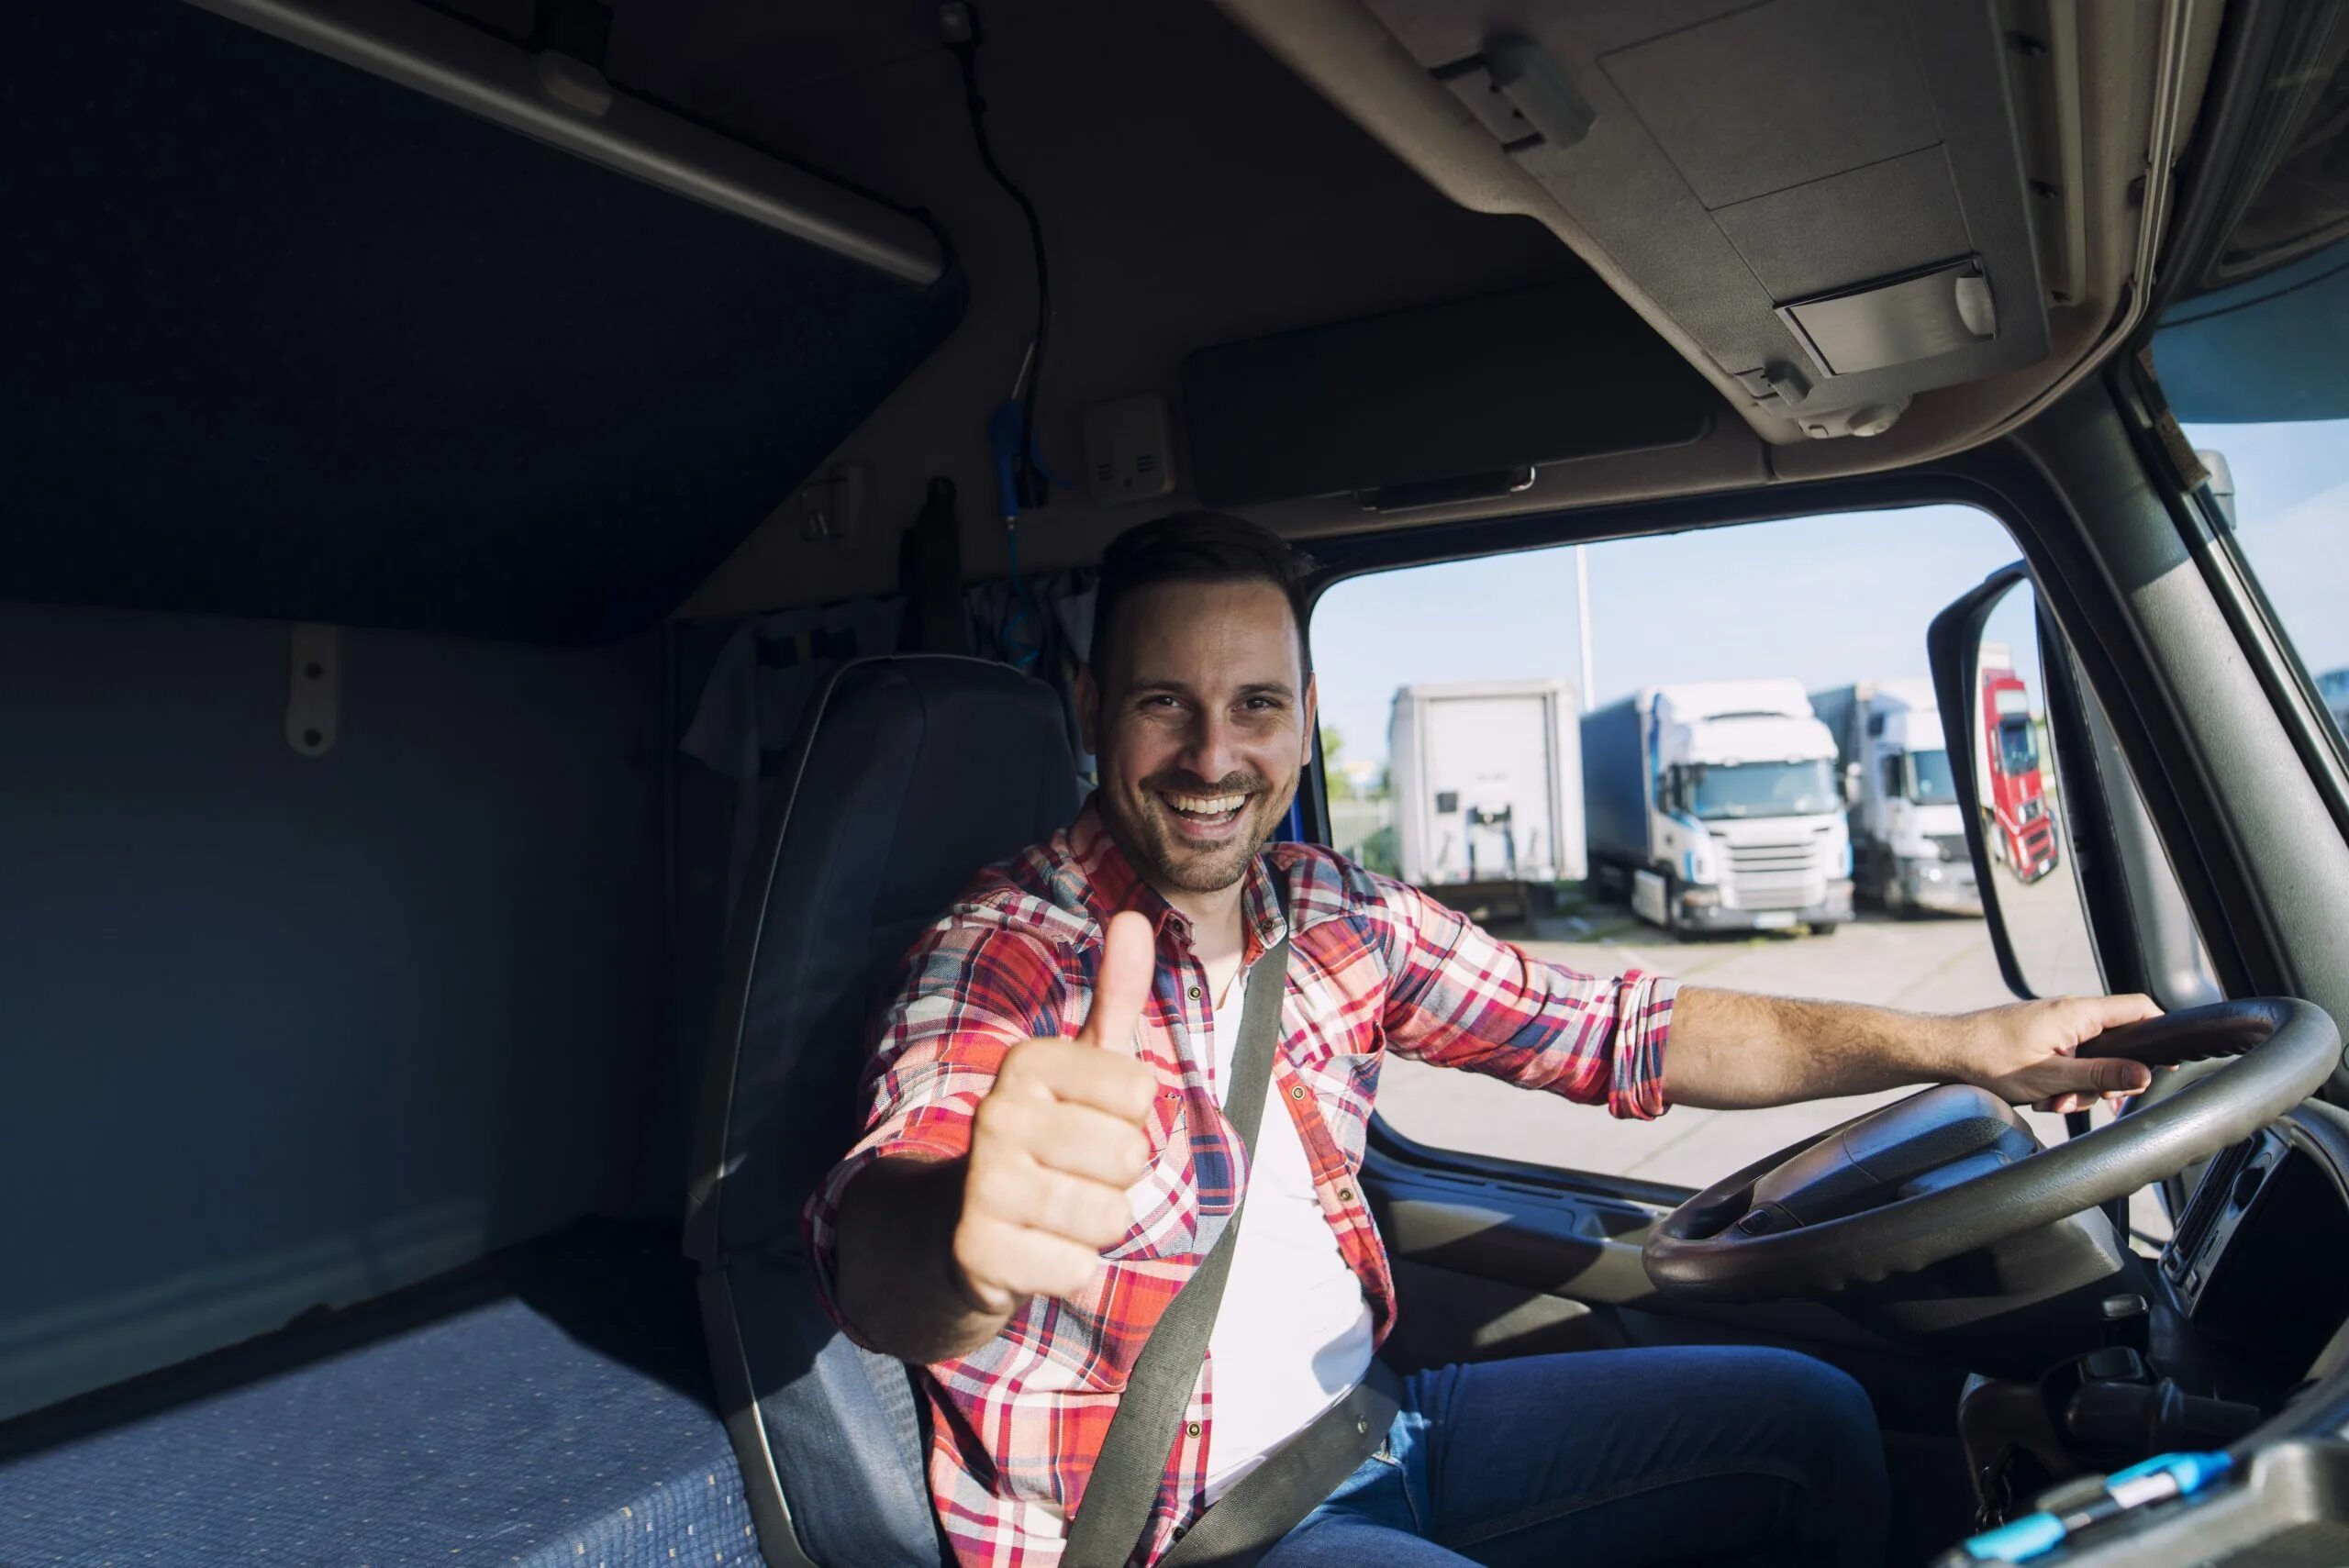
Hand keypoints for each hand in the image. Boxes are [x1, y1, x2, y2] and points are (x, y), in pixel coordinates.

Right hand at [949, 911, 1159, 1313]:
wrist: (957, 1228)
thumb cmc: (1044, 1141)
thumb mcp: (1080, 1066)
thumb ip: (1113, 995)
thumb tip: (1134, 916)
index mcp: (1027, 1063)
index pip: (1141, 1090)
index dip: (1131, 1118)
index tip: (1089, 1121)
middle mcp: (996, 1113)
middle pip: (1129, 1155)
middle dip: (1117, 1179)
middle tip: (1074, 1176)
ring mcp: (981, 1181)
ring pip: (1108, 1215)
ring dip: (1096, 1228)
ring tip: (1058, 1215)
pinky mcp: (976, 1249)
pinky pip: (1077, 1269)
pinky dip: (1071, 1272)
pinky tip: (1037, 1253)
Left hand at [1946, 993, 2162, 1112]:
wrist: (1945, 1051)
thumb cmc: (1989, 1059)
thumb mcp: (2052, 1076)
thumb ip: (2101, 1075)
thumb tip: (2144, 1075)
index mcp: (2078, 1013)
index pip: (2139, 1010)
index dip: (2159, 1035)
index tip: (2165, 1065)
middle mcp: (2070, 1013)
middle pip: (2117, 1045)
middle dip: (2106, 1080)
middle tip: (2083, 1098)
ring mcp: (2055, 1026)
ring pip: (2091, 1060)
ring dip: (2078, 1088)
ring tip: (2050, 1100)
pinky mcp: (2041, 1039)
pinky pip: (2068, 1062)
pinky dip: (2060, 1083)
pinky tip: (2039, 1096)